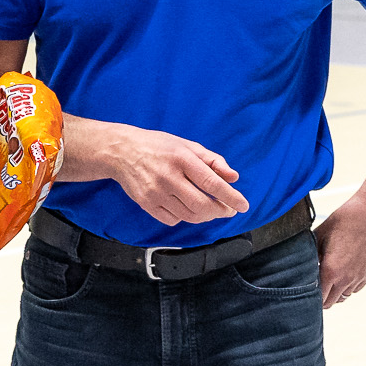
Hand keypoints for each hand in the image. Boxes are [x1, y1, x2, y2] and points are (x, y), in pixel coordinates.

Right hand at [65, 118, 245, 224]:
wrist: (122, 152)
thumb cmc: (159, 146)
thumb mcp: (188, 145)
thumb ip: (213, 161)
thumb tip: (233, 177)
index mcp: (182, 159)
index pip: (211, 183)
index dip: (230, 196)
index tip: (243, 205)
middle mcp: (168, 177)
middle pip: (201, 205)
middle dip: (220, 211)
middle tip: (228, 210)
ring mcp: (155, 193)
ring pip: (188, 215)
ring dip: (205, 216)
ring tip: (211, 209)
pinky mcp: (146, 204)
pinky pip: (173, 220)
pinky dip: (185, 217)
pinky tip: (187, 207)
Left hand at [313, 190, 365, 307]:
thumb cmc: (343, 221)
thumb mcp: (319, 235)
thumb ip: (309, 255)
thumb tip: (301, 267)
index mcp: (331, 270)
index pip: (318, 299)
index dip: (310, 298)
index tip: (304, 292)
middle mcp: (346, 278)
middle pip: (331, 302)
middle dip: (321, 298)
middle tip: (314, 287)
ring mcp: (359, 277)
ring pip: (344, 297)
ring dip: (335, 292)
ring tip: (328, 279)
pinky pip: (355, 288)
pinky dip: (348, 286)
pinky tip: (343, 273)